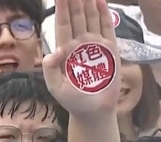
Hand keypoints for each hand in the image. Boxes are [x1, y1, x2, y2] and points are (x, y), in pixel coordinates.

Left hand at [42, 0, 120, 114]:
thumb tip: (54, 51)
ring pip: (91, 18)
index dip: (62, 7)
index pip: (62, 22)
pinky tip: (101, 1)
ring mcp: (95, 45)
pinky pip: (107, 29)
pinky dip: (104, 14)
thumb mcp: (56, 87)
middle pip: (77, 15)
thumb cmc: (73, 100)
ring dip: (89, 2)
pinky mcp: (110, 50)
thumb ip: (50, 69)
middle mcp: (79, 42)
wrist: (93, 111)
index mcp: (65, 48)